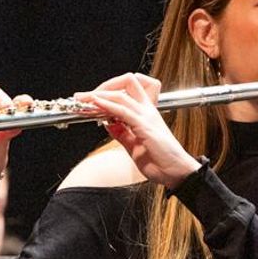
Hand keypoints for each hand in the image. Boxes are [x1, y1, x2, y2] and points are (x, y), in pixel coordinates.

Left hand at [77, 73, 199, 187]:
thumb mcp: (134, 147)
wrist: (176, 173)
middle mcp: (147, 111)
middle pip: (124, 85)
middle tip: (81, 96)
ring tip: (82, 99)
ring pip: (121, 96)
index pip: (127, 91)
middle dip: (101, 87)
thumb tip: (108, 124)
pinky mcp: (145, 127)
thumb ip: (122, 134)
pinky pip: (123, 111)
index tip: (90, 100)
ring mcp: (147, 117)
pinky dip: (107, 105)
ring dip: (98, 95)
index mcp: (146, 114)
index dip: (108, 91)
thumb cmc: (160, 161)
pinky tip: (96, 104)